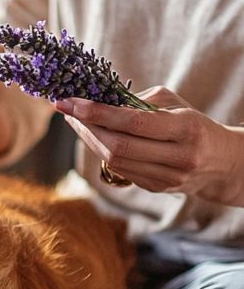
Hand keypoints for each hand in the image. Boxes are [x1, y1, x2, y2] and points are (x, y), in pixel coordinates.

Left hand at [55, 87, 243, 205]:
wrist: (220, 161)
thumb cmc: (191, 124)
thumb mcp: (173, 104)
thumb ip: (136, 101)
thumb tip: (94, 100)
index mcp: (186, 129)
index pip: (133, 122)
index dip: (97, 113)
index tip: (70, 102)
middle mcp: (179, 157)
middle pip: (118, 146)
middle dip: (86, 127)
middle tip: (67, 110)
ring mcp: (167, 178)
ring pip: (115, 161)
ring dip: (89, 139)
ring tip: (75, 121)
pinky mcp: (156, 188)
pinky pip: (119, 170)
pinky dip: (101, 152)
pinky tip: (93, 137)